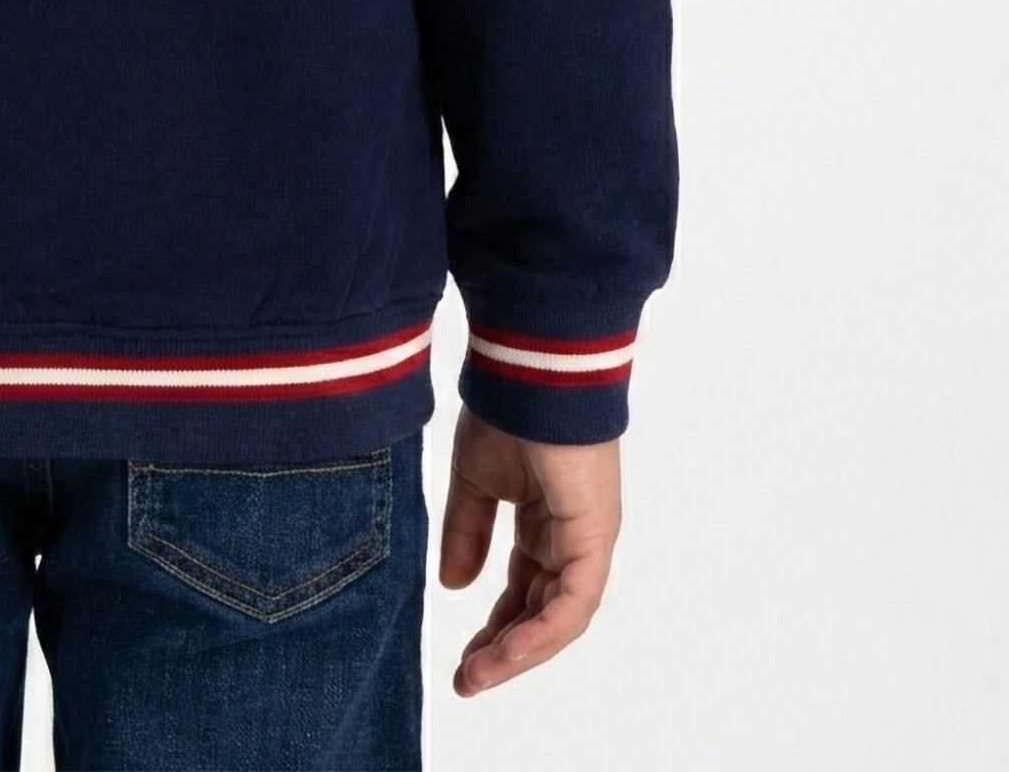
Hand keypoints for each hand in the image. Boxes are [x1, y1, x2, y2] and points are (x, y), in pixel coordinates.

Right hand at [438, 406, 620, 696]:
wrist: (528, 372)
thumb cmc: (504, 411)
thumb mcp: (474, 481)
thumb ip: (466, 532)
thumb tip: (454, 586)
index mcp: (545, 522)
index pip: (523, 590)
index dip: (493, 626)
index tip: (462, 658)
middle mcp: (572, 538)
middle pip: (541, 612)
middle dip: (503, 650)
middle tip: (467, 680)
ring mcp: (588, 540)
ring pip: (559, 617)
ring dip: (519, 651)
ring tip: (478, 676)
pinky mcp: (595, 537)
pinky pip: (574, 602)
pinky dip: (542, 632)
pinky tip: (509, 651)